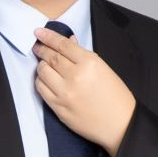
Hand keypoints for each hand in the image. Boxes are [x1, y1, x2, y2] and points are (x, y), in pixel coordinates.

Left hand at [32, 26, 136, 156]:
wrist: (120, 124)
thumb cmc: (116, 96)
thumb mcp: (104, 69)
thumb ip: (84, 55)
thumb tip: (68, 41)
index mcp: (90, 64)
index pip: (63, 45)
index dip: (48, 36)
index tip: (39, 31)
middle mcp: (76, 77)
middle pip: (51, 57)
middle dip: (42, 49)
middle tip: (37, 45)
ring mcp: (65, 93)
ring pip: (43, 72)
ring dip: (40, 64)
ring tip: (43, 62)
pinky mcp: (59, 107)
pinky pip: (41, 89)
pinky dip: (40, 81)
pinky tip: (44, 78)